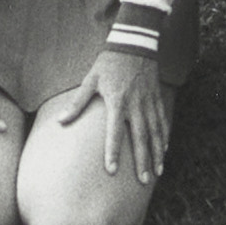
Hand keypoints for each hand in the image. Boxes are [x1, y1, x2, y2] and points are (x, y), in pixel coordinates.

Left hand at [59, 48, 169, 183]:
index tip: (112, 171)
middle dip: (143, 160)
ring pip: (156, 132)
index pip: (115, 132)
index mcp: (117, 101)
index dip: (113, 152)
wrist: (135, 43)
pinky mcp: (157, 97)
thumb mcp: (90, 80)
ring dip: (157, 153)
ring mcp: (149, 101)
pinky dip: (165, 136)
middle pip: (140, 137)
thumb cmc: (109, 63)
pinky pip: (163, 120)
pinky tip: (165, 149)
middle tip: (144, 181)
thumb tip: (60, 122)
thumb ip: (77, 102)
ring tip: (158, 171)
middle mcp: (136, 104)